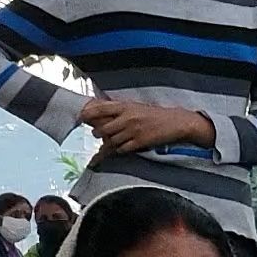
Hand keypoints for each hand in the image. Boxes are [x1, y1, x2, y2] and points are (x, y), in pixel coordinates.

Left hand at [79, 100, 213, 155]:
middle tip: (97, 134)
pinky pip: (123, 148)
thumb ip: (118, 109)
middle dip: (98, 133)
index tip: (80, 117)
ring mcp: (133, 130)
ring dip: (109, 143)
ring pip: (112, 140)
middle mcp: (127, 118)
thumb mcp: (135, 107)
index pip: (100, 109)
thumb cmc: (155, 114)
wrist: (176, 122)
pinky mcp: (140, 141)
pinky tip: (122, 147)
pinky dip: (120, 149)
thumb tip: (99, 109)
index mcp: (125, 106)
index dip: (88, 114)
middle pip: (103, 128)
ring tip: (109, 143)